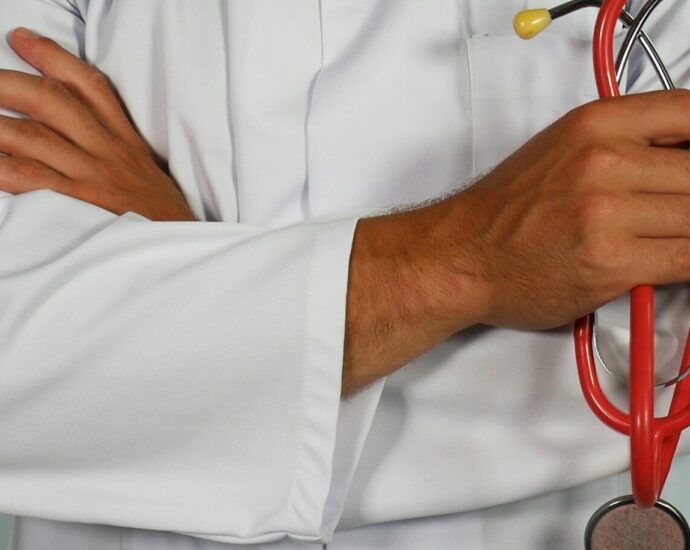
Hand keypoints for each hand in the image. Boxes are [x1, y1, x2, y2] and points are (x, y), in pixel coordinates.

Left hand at [0, 27, 195, 220]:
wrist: (177, 246)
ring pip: (32, 135)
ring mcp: (90, 176)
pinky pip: (31, 179)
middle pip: (52, 101)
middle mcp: (107, 150)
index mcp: (124, 139)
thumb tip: (75, 126)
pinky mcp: (78, 205)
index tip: (21, 40)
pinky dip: (2, 168)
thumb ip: (115, 143)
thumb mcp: (145, 168)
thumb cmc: (158, 213)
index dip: (52, 57)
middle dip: (8, 83)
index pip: (89, 86)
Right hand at [345, 90, 689, 392]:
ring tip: (666, 238)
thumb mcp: (561, 149)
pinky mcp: (609, 261)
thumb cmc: (504, 211)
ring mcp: (606, 213)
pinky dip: (687, 261)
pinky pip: (686, 259)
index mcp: (594, 126)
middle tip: (672, 214)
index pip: (689, 112)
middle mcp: (602, 162)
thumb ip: (622, 143)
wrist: (462, 256)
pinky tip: (671, 261)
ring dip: (688, 231)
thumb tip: (678, 156)